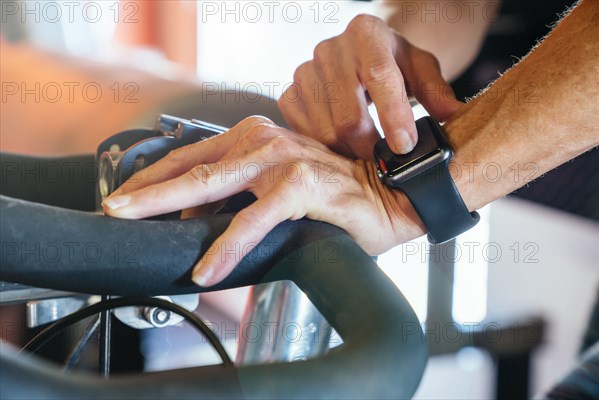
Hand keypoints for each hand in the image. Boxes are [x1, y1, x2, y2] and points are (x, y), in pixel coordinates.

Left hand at [102, 116, 423, 286]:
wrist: (385, 193)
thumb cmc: (330, 195)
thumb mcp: (276, 186)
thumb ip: (240, 192)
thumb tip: (198, 222)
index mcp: (253, 138)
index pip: (191, 155)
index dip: (155, 177)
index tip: (124, 198)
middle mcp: (262, 140)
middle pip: (192, 166)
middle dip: (148, 190)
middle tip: (114, 209)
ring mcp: (281, 159)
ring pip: (214, 185)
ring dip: (171, 207)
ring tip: (137, 224)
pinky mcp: (302, 185)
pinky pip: (255, 219)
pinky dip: (229, 245)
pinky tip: (208, 268)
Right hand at [278, 14, 462, 158]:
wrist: (357, 53)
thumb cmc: (392, 62)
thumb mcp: (420, 69)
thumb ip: (437, 93)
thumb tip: (456, 118)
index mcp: (367, 34)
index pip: (379, 76)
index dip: (393, 116)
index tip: (405, 147)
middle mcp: (331, 49)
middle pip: (347, 116)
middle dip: (369, 148)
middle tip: (385, 164)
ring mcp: (305, 71)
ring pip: (325, 131)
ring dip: (348, 154)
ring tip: (365, 157)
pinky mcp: (290, 93)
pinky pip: (303, 133)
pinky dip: (324, 148)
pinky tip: (342, 147)